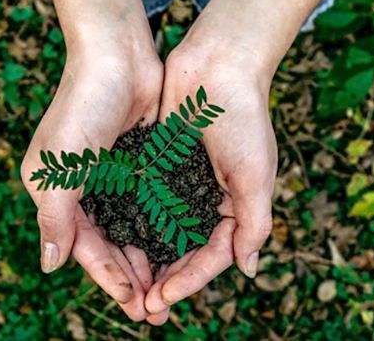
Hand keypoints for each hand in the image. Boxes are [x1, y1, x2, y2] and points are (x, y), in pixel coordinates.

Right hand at [20, 7, 165, 319]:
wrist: (118, 58)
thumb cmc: (82, 107)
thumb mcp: (59, 166)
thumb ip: (54, 217)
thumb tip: (50, 266)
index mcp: (60, 195)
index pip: (86, 248)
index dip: (109, 278)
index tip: (133, 304)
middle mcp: (88, 192)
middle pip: (112, 246)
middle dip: (133, 279)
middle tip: (156, 311)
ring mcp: (117, 180)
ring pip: (135, 231)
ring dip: (151, 260)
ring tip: (170, 290)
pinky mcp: (142, 167)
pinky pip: (153, 207)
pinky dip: (163, 230)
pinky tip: (179, 250)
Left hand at [144, 44, 277, 318]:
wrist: (217, 68)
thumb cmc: (244, 120)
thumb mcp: (256, 175)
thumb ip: (254, 223)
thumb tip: (249, 270)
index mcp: (234, 207)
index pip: (212, 255)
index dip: (190, 280)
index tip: (164, 297)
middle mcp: (206, 201)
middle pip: (185, 251)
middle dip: (166, 279)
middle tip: (143, 306)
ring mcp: (181, 185)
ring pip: (161, 233)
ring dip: (147, 260)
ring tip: (128, 286)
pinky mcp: (158, 167)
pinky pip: (145, 202)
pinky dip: (133, 224)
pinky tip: (116, 242)